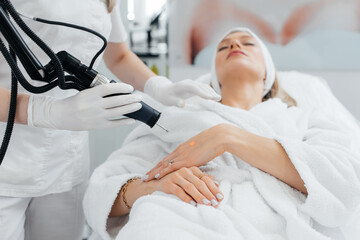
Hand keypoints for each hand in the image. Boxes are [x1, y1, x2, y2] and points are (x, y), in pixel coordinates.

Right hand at [28, 83, 142, 130]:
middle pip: (117, 101)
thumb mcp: (84, 93)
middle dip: (131, 99)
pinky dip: (124, 121)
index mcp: (90, 94)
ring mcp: (96, 116)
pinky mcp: (97, 126)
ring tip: (138, 106)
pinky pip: (114, 123)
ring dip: (130, 109)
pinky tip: (132, 119)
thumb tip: (118, 92)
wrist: (60, 116)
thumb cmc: (73, 103)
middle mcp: (94, 105)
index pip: (109, 88)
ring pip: (118, 112)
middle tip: (140, 97)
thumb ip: (99, 93)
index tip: (130, 88)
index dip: (121, 88)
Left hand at [144, 76, 220, 106]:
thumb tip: (182, 104)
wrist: (163, 90)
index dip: (202, 92)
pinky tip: (215, 97)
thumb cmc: (165, 96)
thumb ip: (175, 102)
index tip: (209, 98)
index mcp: (182, 85)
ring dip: (211, 92)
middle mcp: (188, 83)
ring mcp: (191, 84)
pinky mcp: (193, 87)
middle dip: (209, 92)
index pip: (194, 88)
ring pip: (203, 87)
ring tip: (218, 98)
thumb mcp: (168, 100)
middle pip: (200, 87)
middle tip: (218, 98)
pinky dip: (209, 92)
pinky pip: (203, 88)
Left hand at [144, 124, 227, 181]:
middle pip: (162, 162)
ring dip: (153, 172)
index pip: (168, 158)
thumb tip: (197, 160)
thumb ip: (197, 155)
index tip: (153, 170)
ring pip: (163, 165)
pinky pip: (171, 167)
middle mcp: (179, 151)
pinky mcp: (186, 160)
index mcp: (183, 148)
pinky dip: (162, 172)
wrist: (218, 138)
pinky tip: (155, 177)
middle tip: (144, 176)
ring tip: (145, 179)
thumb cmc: (213, 143)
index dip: (159, 165)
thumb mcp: (201, 149)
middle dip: (153, 170)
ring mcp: (182, 155)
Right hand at [153, 166, 222, 206]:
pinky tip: (193, 204)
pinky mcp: (169, 183)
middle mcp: (185, 171)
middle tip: (216, 203)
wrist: (157, 181)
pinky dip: (187, 198)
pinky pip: (179, 192)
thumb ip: (202, 179)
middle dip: (209, 194)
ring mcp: (176, 176)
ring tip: (207, 204)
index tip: (221, 197)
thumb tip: (216, 182)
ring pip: (190, 187)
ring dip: (199, 196)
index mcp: (192, 169)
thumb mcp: (191, 179)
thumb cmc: (177, 181)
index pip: (206, 179)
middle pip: (199, 183)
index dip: (214, 188)